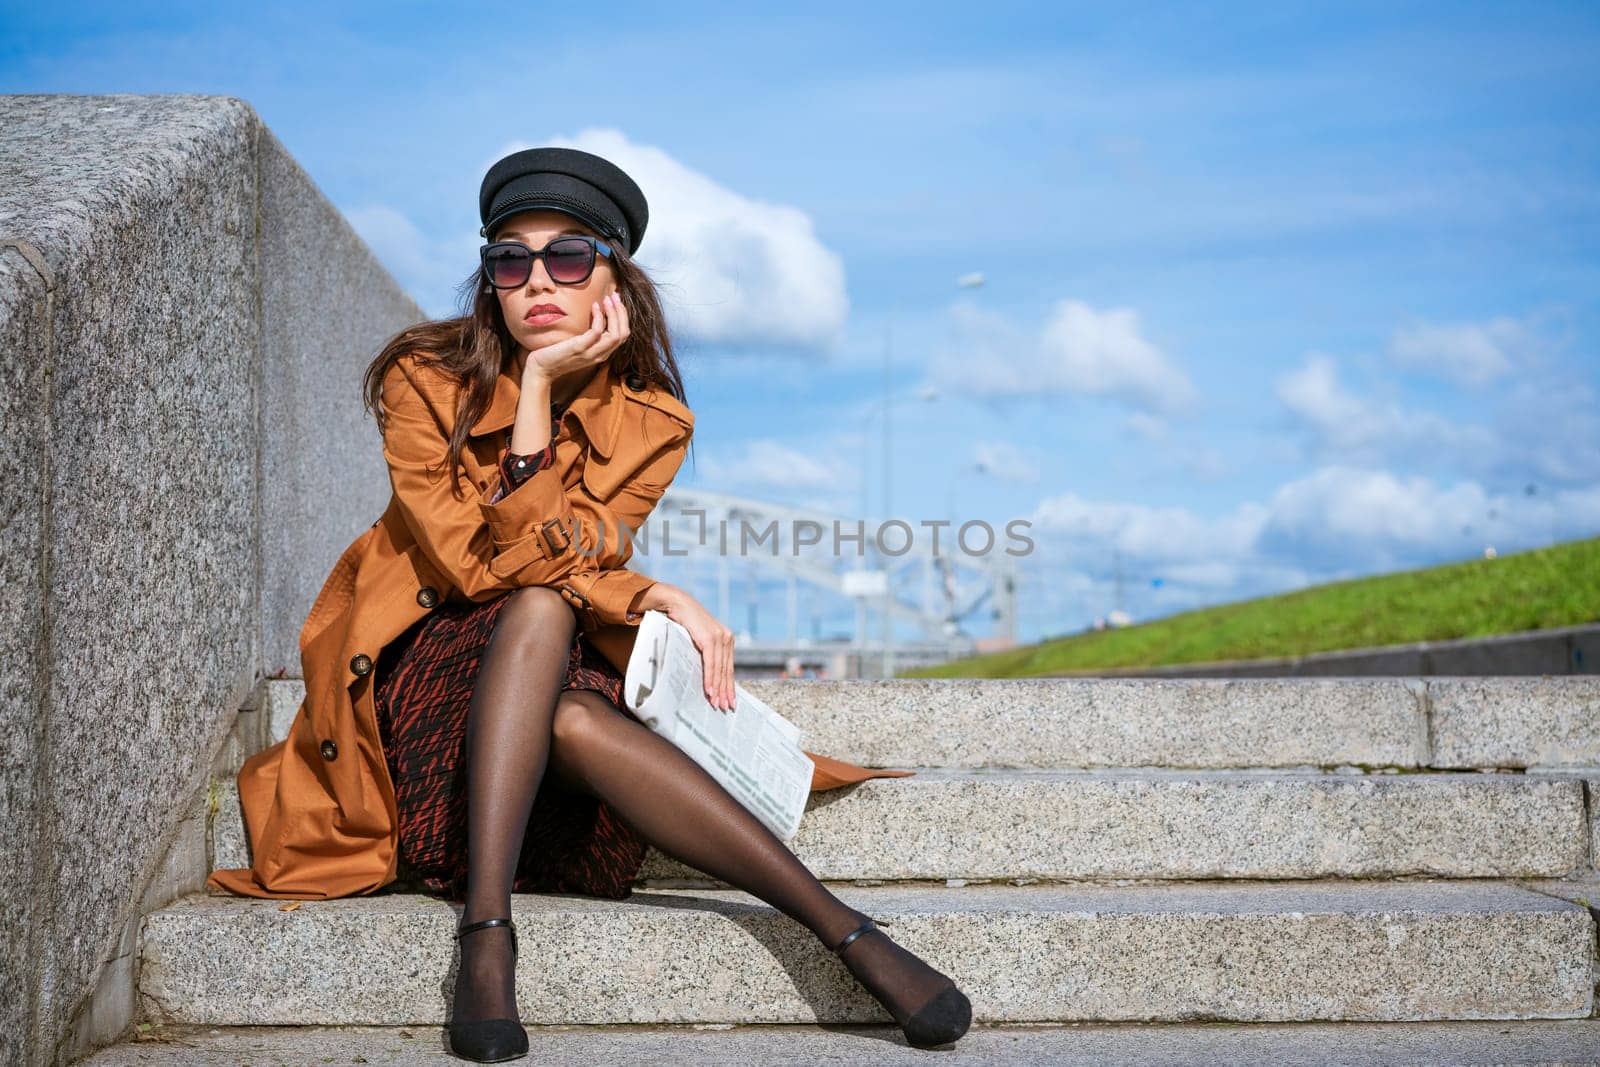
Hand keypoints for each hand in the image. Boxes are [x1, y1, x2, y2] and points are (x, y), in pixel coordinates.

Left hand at [521, 289, 629, 383]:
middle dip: (621, 312)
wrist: (541, 369)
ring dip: (614, 313)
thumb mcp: (578, 345)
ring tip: (607, 299)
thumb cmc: (557, 354)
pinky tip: (594, 306)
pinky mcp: (579, 348)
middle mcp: (600, 355)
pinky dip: (599, 317)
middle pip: (623, 334)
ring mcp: (590, 353)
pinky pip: (597, 331)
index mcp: (601, 354)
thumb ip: (588, 337)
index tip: (616, 301)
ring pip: (615, 334)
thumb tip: (595, 316)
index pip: (622, 336)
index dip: (623, 317)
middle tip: (615, 296)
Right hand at [637, 582, 735, 711]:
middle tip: (725, 708)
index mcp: (726, 639)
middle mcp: (726, 638)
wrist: (676, 603)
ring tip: (716, 704)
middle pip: (726, 671)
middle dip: (725, 691)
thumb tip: (704, 674)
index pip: (728, 667)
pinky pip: (711, 664)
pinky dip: (710, 678)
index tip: (729, 700)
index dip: (728, 686)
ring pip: (720, 669)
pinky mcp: (710, 638)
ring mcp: (719, 638)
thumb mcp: (698, 639)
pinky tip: (709, 690)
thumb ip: (705, 653)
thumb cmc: (684, 621)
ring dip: (717, 689)